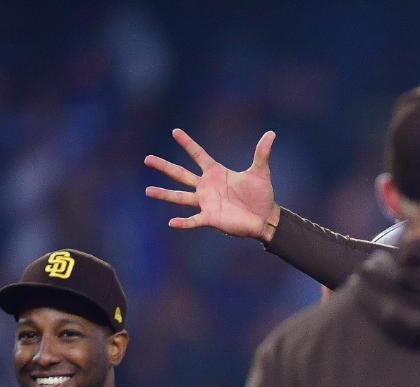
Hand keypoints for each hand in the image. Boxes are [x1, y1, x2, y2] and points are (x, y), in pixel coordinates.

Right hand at [144, 129, 280, 241]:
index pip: (198, 154)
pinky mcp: (210, 218)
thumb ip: (261, 153)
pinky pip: (193, 220)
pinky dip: (183, 222)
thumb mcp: (261, 172)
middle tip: (147, 159)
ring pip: (180, 197)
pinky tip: (171, 222)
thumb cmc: (261, 195)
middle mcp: (207, 186)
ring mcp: (206, 202)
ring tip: (148, 191)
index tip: (175, 131)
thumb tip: (271, 133)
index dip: (187, 143)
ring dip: (164, 194)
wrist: (265, 218)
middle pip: (181, 174)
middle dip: (164, 166)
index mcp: (216, 173)